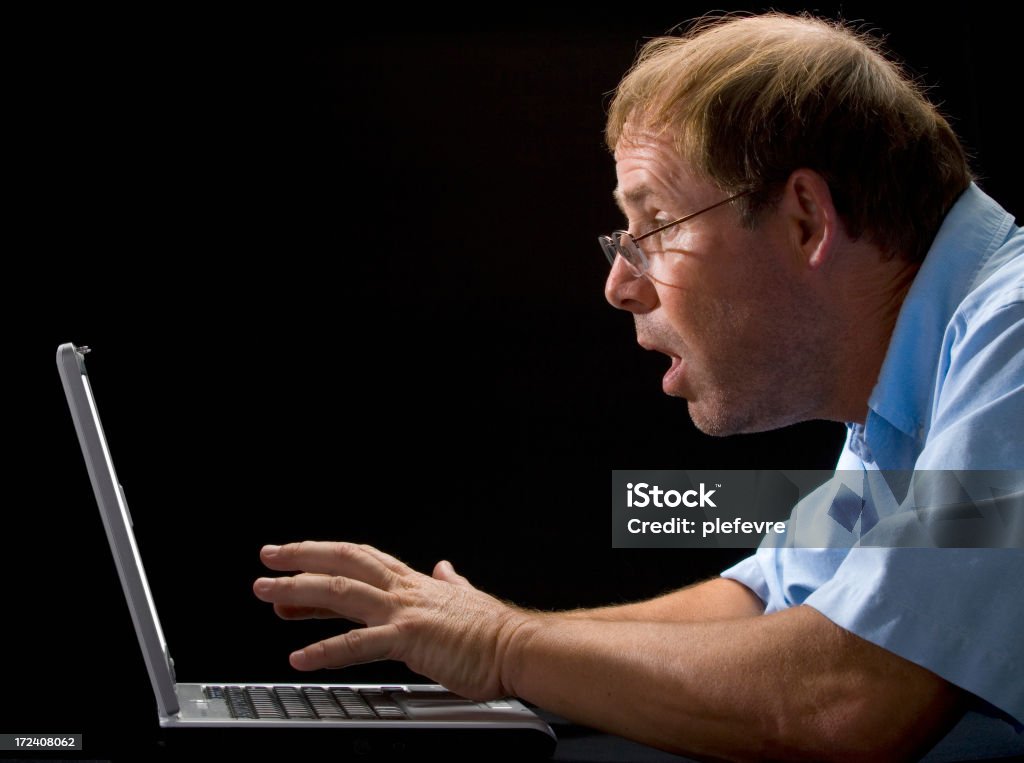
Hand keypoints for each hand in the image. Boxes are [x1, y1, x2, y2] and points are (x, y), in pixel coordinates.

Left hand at [252, 541, 531, 699]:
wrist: (518, 648)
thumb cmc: (495, 632)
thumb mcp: (465, 597)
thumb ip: (451, 582)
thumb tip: (445, 567)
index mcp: (414, 583)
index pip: (359, 561)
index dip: (325, 557)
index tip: (296, 561)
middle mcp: (404, 591)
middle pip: (343, 562)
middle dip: (301, 558)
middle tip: (267, 559)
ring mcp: (404, 612)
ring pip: (341, 593)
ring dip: (298, 592)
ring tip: (267, 594)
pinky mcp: (408, 639)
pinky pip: (358, 644)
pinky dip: (325, 650)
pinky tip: (299, 657)